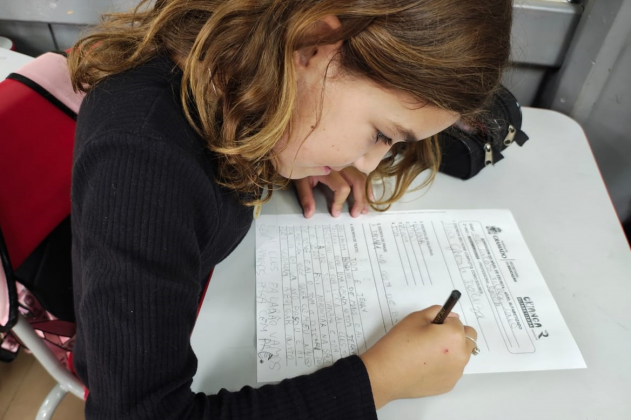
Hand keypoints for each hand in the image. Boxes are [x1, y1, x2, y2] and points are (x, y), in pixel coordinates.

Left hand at [293, 167, 373, 217]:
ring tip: (365, 209)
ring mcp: (346, 161)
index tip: (335, 213)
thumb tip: (310, 213)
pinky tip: (369, 195)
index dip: (340, 202)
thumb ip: (306, 196)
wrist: (298, 145)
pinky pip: (362, 172)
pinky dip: (367, 184)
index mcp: (329, 169)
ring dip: (365, 193)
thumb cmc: (299, 163)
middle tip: (356, 214)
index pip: (342, 188)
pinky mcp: (348, 161)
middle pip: (357, 182)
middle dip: (359, 200)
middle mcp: (341, 164)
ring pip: (362, 176)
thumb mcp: (299, 179)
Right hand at [359, 306, 476, 408]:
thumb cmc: (399, 344)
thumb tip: (451, 317)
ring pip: (461, 355)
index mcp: (454, 336)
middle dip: (455, 335)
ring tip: (427, 353)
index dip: (443, 322)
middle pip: (468, 339)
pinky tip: (425, 366)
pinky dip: (444, 366)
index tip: (431, 326)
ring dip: (451, 351)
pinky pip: (452, 370)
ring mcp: (456, 372)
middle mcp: (461, 355)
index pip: (457, 322)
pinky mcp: (449, 385)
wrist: (385, 374)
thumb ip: (437, 312)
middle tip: (434, 337)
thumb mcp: (415, 318)